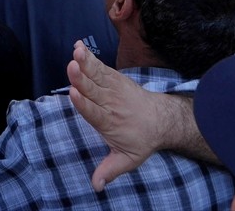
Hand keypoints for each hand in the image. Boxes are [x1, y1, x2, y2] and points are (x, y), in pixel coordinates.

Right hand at [68, 40, 164, 190]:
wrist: (163, 120)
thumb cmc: (141, 139)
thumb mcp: (128, 158)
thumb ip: (110, 169)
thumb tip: (96, 186)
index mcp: (110, 123)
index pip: (95, 113)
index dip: (84, 104)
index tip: (74, 94)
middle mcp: (110, 104)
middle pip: (93, 90)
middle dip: (81, 78)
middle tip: (71, 67)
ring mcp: (113, 89)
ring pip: (96, 75)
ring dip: (85, 62)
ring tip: (76, 52)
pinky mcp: (114, 78)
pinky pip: (100, 66)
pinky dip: (89, 57)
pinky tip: (78, 47)